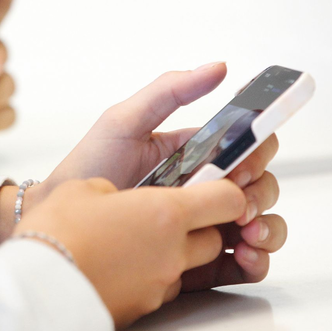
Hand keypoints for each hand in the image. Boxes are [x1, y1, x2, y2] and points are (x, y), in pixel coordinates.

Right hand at [13, 177, 246, 329]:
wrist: (36, 287)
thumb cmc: (57, 233)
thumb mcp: (86, 189)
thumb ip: (117, 191)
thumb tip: (120, 200)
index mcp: (165, 213)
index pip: (228, 199)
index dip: (227, 190)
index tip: (215, 185)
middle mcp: (173, 251)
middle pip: (216, 237)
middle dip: (201, 225)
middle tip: (167, 214)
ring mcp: (160, 284)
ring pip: (189, 265)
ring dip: (174, 252)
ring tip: (135, 241)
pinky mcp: (144, 309)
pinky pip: (161, 287)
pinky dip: (149, 274)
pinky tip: (120, 265)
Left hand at [37, 62, 287, 295]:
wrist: (62, 217)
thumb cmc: (90, 166)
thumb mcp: (124, 121)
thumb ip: (168, 91)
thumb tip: (219, 67)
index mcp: (196, 152)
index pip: (247, 147)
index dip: (256, 153)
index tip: (242, 163)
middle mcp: (204, 187)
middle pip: (260, 186)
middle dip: (261, 193)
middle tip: (240, 203)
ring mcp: (203, 222)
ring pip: (261, 224)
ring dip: (269, 227)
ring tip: (247, 233)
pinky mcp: (197, 258)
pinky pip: (241, 263)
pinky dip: (255, 261)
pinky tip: (244, 255)